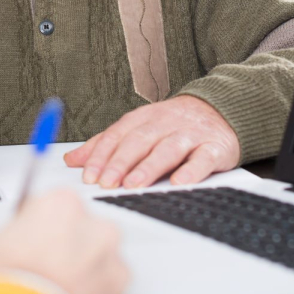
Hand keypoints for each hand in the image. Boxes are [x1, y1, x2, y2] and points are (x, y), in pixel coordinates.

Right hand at [0, 190, 127, 293]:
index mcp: (62, 206)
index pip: (49, 207)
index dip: (29, 229)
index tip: (17, 245)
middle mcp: (97, 235)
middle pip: (79, 236)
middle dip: (58, 253)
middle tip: (29, 275)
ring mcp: (113, 276)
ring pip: (95, 273)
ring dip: (74, 285)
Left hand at [64, 95, 238, 188]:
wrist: (221, 110)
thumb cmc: (173, 125)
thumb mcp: (138, 128)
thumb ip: (106, 145)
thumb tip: (71, 160)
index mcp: (143, 119)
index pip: (117, 135)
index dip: (101, 155)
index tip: (88, 176)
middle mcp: (165, 124)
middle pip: (139, 141)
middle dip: (120, 162)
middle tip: (105, 182)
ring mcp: (190, 135)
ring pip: (167, 149)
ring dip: (149, 167)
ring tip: (133, 184)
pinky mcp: (214, 147)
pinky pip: (203, 158)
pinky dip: (192, 170)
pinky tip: (180, 182)